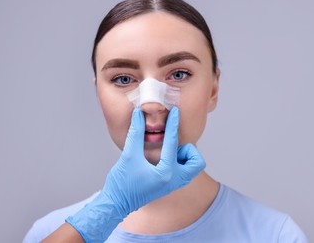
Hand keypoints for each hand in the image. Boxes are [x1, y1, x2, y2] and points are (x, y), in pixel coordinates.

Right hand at [66, 107, 204, 241]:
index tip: (175, 111)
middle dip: (188, 150)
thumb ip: (136, 133)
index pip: (172, 142)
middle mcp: (174, 180)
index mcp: (165, 172)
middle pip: (196, 160)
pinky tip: (162, 160)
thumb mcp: (128, 155)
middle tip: (173, 147)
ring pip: (192, 167)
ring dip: (183, 157)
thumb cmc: (121, 182)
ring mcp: (173, 185)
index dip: (173, 123)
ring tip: (165, 154)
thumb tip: (139, 114)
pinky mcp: (170, 187)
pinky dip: (178, 163)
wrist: (116, 204)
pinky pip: (184, 172)